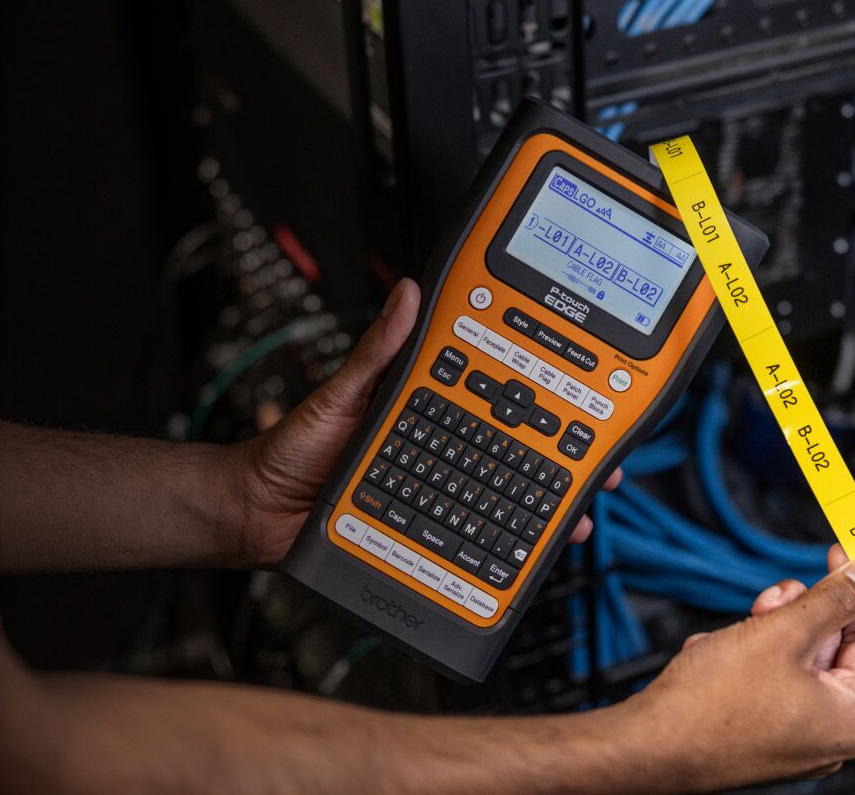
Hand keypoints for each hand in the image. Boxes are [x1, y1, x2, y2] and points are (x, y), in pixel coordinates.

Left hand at [224, 279, 619, 566]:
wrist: (254, 513)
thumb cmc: (289, 450)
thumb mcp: (340, 395)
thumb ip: (377, 352)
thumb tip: (408, 296)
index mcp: (424, 409)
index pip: (492, 398)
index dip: (537, 398)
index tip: (578, 392)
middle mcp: (436, 451)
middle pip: (513, 456)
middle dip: (563, 462)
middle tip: (599, 466)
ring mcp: (431, 496)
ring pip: (501, 502)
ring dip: (544, 511)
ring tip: (576, 515)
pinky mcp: (419, 536)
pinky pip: (468, 544)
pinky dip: (502, 553)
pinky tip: (525, 557)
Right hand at [617, 545, 854, 791]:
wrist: (649, 744)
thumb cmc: (710, 706)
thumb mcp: (781, 633)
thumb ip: (831, 601)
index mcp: (849, 719)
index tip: (845, 559)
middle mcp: (826, 737)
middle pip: (827, 650)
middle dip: (795, 615)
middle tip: (774, 597)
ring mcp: (791, 740)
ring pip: (791, 662)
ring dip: (763, 634)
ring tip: (734, 633)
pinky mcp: (758, 736)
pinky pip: (765, 683)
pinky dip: (743, 659)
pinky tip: (716, 657)